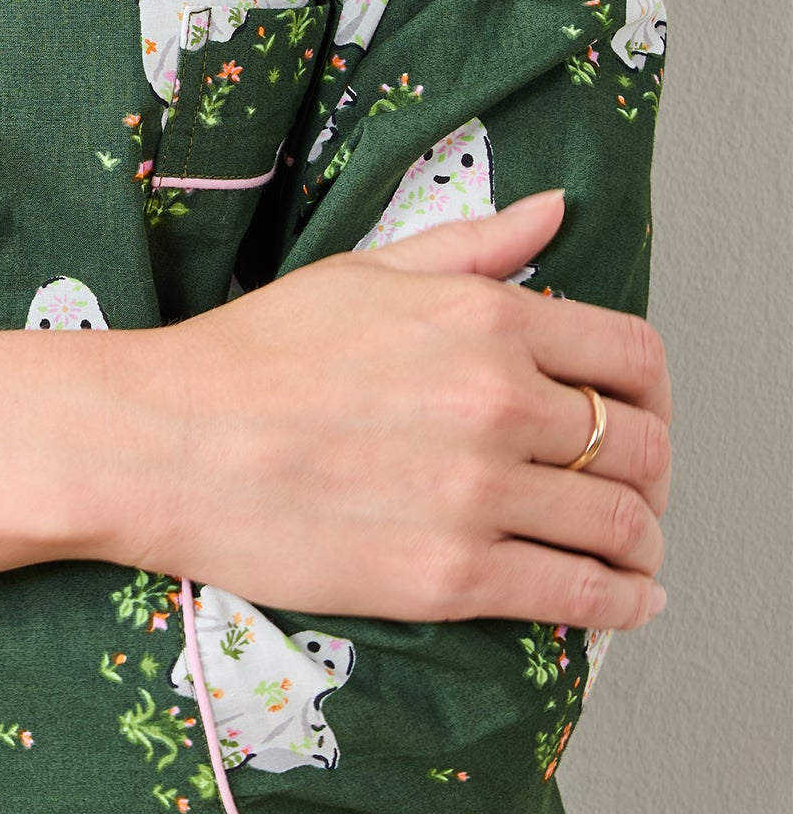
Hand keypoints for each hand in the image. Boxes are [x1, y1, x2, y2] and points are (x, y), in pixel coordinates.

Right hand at [137, 190, 670, 630]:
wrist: (160, 442)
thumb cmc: (247, 356)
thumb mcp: (363, 273)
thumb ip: (471, 246)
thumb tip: (554, 210)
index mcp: (483, 317)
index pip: (631, 357)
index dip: (652, 394)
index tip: (639, 416)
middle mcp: (494, 401)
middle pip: (639, 445)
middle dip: (652, 473)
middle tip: (637, 490)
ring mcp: (476, 493)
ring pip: (620, 525)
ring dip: (643, 544)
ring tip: (635, 554)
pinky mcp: (449, 576)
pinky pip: (577, 596)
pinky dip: (621, 603)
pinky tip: (624, 601)